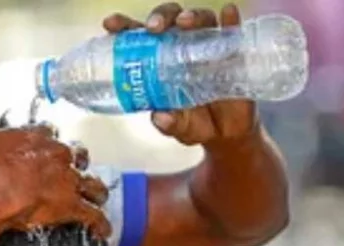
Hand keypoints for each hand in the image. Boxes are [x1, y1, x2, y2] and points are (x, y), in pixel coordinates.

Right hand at [0, 119, 109, 237]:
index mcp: (38, 138)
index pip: (50, 133)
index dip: (50, 140)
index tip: (47, 145)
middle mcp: (59, 156)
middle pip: (78, 154)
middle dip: (79, 161)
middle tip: (76, 167)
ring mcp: (68, 181)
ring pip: (93, 184)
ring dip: (96, 190)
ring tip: (98, 196)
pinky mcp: (72, 205)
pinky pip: (93, 215)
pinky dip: (100, 224)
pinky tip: (103, 231)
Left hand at [103, 3, 258, 146]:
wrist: (226, 133)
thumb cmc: (194, 123)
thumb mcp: (180, 127)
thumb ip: (170, 124)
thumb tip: (161, 118)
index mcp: (158, 60)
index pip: (138, 37)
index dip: (123, 26)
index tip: (111, 24)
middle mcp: (181, 47)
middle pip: (168, 20)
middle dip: (159, 17)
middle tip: (154, 28)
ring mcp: (207, 46)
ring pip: (199, 20)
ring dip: (191, 16)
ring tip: (185, 24)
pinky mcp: (232, 51)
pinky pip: (232, 31)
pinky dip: (230, 20)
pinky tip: (227, 14)